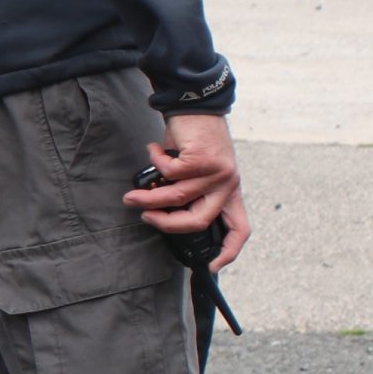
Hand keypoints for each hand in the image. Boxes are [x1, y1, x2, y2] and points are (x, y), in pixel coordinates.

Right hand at [128, 113, 251, 270]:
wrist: (198, 107)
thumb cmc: (195, 142)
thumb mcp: (198, 172)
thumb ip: (189, 193)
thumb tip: (163, 214)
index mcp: (230, 193)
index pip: (240, 230)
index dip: (229, 251)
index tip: (213, 266)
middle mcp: (229, 185)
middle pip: (199, 221)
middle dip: (167, 224)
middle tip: (146, 216)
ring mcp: (219, 173)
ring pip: (178, 196)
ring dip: (149, 197)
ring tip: (132, 194)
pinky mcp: (204, 159)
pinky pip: (170, 172)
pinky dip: (155, 163)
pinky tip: (155, 151)